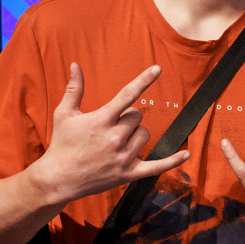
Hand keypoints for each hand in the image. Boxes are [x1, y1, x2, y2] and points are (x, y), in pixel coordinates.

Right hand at [28, 63, 191, 204]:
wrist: (58, 179)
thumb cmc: (61, 144)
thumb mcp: (64, 114)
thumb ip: (74, 89)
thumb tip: (75, 65)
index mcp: (101, 120)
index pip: (127, 95)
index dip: (143, 80)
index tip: (157, 69)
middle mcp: (115, 138)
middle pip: (137, 116)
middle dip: (127, 117)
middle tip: (110, 126)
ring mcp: (123, 157)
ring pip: (145, 134)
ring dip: (136, 134)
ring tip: (117, 141)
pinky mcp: (128, 173)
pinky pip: (156, 167)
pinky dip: (172, 161)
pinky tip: (186, 154)